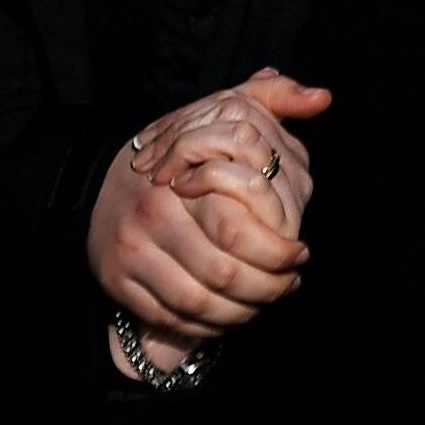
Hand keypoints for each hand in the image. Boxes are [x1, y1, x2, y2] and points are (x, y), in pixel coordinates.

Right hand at [88, 70, 329, 341]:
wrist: (102, 184)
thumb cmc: (181, 151)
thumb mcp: (225, 112)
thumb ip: (275, 100)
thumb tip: (322, 98)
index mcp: (183, 178)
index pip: (239, 230)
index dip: (278, 251)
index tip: (301, 253)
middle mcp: (154, 216)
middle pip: (224, 274)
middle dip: (266, 288)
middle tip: (290, 283)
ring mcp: (132, 252)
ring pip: (200, 303)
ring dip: (242, 313)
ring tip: (267, 302)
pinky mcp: (119, 282)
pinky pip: (171, 317)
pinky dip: (206, 327)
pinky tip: (230, 317)